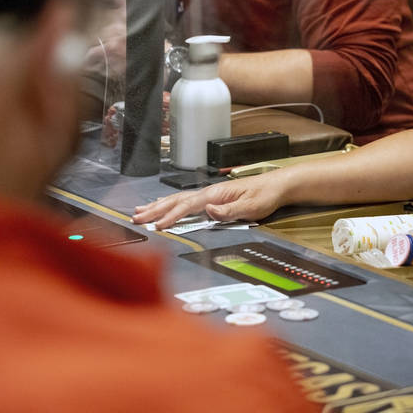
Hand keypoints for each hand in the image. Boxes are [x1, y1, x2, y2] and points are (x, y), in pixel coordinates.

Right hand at [131, 174, 285, 227]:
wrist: (276, 186)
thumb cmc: (265, 196)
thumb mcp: (251, 207)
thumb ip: (228, 211)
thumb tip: (207, 210)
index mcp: (216, 194)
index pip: (188, 206)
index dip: (171, 216)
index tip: (157, 226)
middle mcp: (209, 192)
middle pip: (176, 201)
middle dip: (155, 210)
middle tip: (136, 218)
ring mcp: (209, 194)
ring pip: (177, 200)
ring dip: (158, 206)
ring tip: (139, 212)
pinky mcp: (212, 198)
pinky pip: (185, 201)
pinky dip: (169, 204)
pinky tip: (161, 206)